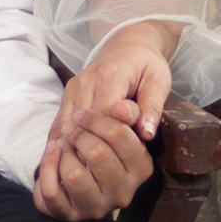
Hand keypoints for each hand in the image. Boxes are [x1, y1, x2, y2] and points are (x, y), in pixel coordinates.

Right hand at [32, 24, 170, 220]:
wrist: (129, 43)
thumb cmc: (148, 65)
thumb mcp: (159, 81)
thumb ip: (152, 106)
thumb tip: (146, 134)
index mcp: (111, 75)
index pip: (104, 115)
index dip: (107, 142)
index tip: (111, 166)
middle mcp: (87, 79)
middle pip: (82, 123)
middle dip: (86, 150)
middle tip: (90, 178)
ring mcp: (75, 85)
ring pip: (66, 123)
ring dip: (70, 149)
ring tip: (74, 175)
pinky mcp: (69, 91)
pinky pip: (61, 120)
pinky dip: (62, 141)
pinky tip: (63, 160)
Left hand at [33, 95, 156, 220]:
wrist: (84, 174)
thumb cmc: (105, 143)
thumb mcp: (121, 123)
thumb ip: (128, 111)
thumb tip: (122, 108)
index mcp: (142, 169)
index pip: (120, 134)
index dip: (95, 119)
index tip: (82, 114)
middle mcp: (124, 193)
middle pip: (97, 153)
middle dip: (78, 134)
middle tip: (71, 129)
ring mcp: (97, 208)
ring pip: (74, 175)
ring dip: (64, 153)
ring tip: (64, 145)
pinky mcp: (71, 216)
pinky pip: (52, 193)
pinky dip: (46, 167)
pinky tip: (52, 155)